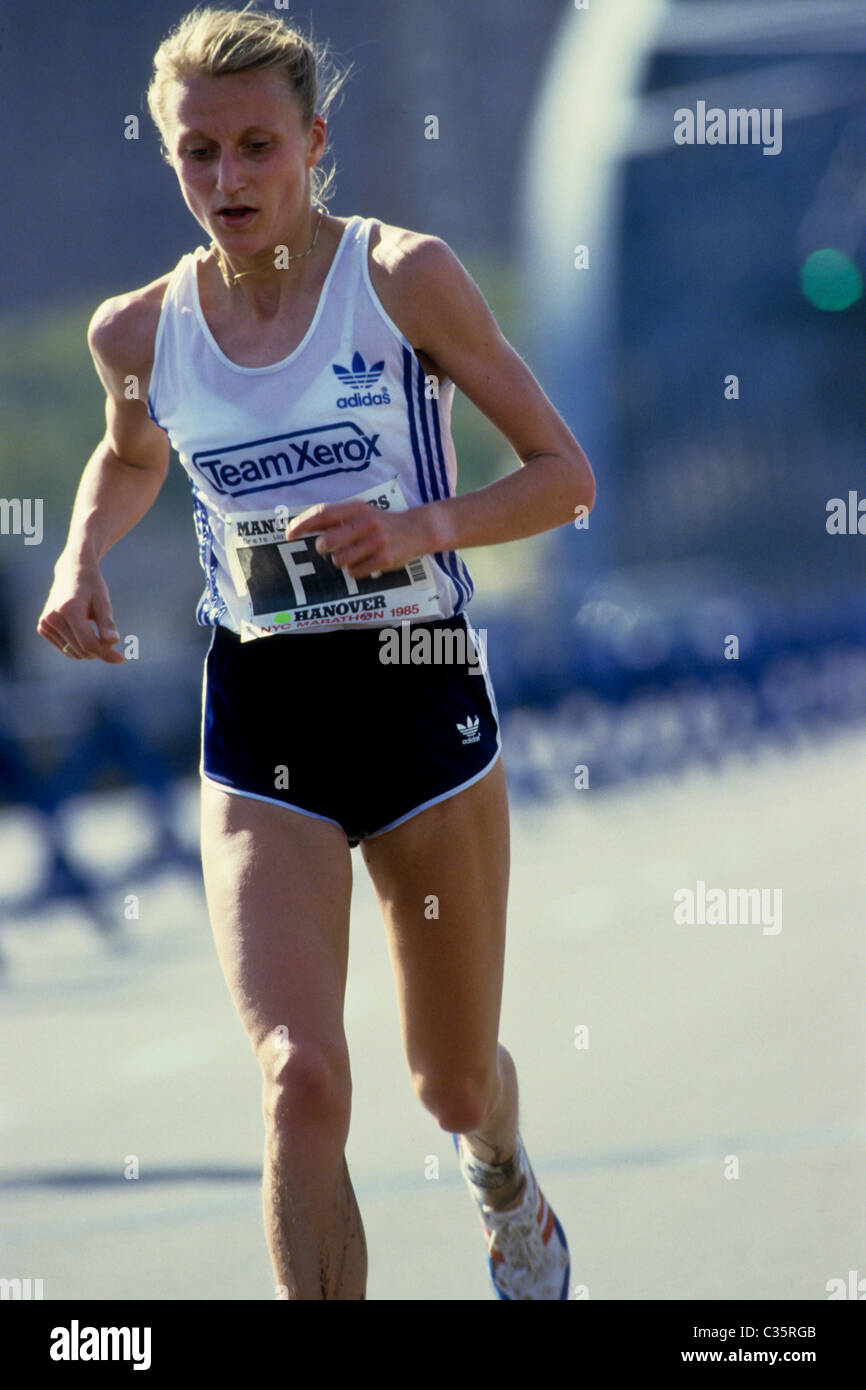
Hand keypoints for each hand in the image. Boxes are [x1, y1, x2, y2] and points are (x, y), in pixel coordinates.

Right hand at [37, 553, 125, 663]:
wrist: (71, 572)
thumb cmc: (92, 587)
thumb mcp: (103, 602)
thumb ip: (107, 623)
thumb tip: (113, 642)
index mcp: (69, 610)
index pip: (89, 643)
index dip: (106, 654)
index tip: (122, 659)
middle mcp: (53, 618)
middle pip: (82, 650)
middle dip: (100, 649)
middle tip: (109, 637)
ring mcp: (45, 624)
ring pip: (74, 653)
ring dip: (89, 649)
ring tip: (95, 630)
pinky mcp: (43, 628)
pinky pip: (66, 649)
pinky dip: (78, 646)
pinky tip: (81, 630)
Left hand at [284, 499, 434, 579]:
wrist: (417, 529)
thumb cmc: (381, 522)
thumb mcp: (361, 512)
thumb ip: (336, 518)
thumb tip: (302, 526)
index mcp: (358, 508)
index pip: (323, 514)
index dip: (302, 525)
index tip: (288, 535)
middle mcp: (366, 523)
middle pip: (327, 541)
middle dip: (322, 548)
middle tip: (325, 549)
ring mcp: (376, 542)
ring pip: (340, 560)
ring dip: (341, 561)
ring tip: (353, 555)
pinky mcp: (383, 559)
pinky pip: (355, 572)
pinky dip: (355, 571)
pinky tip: (365, 563)